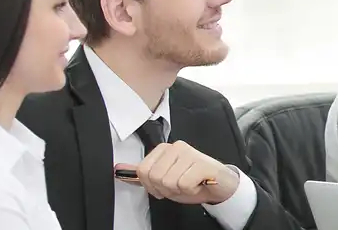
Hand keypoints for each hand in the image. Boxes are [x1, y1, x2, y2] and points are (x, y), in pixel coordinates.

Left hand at [114, 140, 239, 204]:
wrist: (219, 185)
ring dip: (179, 191)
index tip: (165, 185)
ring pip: (168, 182)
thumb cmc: (191, 181)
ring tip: (190, 185)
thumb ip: (141, 175)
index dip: (152, 186)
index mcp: (164, 149)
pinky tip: (198, 184)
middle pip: (155, 177)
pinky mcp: (202, 164)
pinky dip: (190, 191)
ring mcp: (190, 153)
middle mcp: (176, 147)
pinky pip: (184, 185)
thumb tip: (118, 170)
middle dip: (166, 189)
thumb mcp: (162, 179)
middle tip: (180, 186)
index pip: (143, 171)